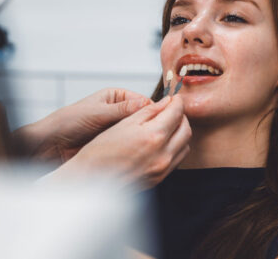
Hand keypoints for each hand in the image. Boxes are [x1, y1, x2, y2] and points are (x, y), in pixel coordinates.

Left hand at [12, 88, 151, 161]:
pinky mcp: (113, 143)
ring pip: (137, 132)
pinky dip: (134, 148)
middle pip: (142, 117)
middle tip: (158, 135)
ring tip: (150, 145)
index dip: (153, 110)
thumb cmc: (68, 122)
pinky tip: (139, 154)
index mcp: (115, 96)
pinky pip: (129, 145)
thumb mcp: (98, 113)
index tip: (162, 120)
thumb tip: (148, 104)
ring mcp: (116, 128)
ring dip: (141, 138)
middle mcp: (118, 110)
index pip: (142, 101)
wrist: (51, 145)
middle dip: (148, 125)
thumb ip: (123, 110)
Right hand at [52, 95, 190, 189]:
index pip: (176, 113)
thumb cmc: (101, 151)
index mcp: (153, 136)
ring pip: (185, 145)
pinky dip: (176, 147)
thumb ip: (148, 111)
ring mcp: (162, 168)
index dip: (177, 102)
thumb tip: (165, 102)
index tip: (174, 98)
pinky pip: (177, 159)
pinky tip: (163, 142)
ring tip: (168, 125)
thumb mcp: (124, 123)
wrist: (91, 178)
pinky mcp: (159, 178)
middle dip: (182, 116)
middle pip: (186, 129)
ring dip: (180, 132)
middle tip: (172, 109)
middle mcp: (162, 154)